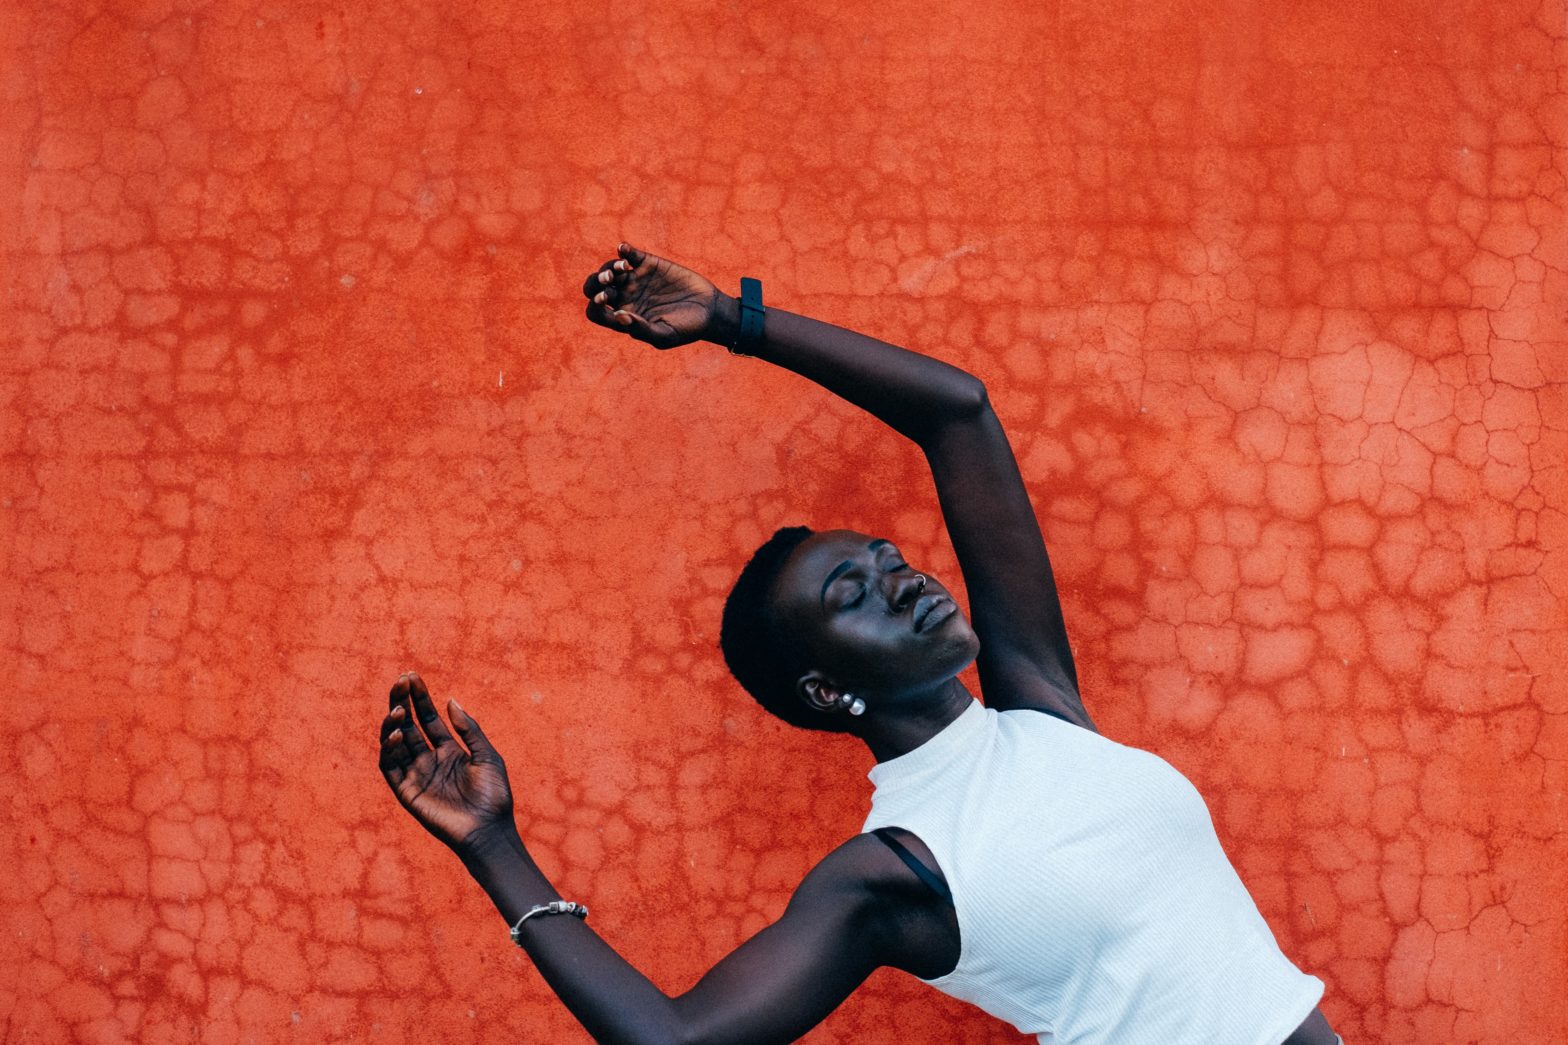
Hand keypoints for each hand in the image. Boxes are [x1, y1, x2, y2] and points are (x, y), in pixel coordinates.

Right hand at [377, 672, 514, 853]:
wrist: (489, 831)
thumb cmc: (494, 796)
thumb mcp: (487, 756)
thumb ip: (469, 729)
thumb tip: (450, 700)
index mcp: (448, 751)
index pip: (428, 718)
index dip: (419, 697)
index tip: (411, 676)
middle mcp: (429, 760)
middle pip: (409, 726)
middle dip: (402, 702)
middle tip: (400, 681)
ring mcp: (416, 775)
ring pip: (395, 744)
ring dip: (394, 723)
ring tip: (399, 708)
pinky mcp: (407, 792)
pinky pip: (391, 767)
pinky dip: (390, 749)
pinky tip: (398, 732)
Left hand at [581, 242, 732, 348]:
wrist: (710, 311)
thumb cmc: (686, 329)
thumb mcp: (664, 336)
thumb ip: (640, 329)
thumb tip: (619, 315)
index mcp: (623, 318)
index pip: (596, 313)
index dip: (595, 307)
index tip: (607, 302)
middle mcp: (625, 298)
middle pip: (595, 288)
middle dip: (596, 283)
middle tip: (609, 281)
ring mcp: (635, 279)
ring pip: (609, 268)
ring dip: (609, 266)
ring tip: (623, 268)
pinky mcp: (649, 264)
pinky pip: (628, 253)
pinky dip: (623, 249)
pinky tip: (626, 250)